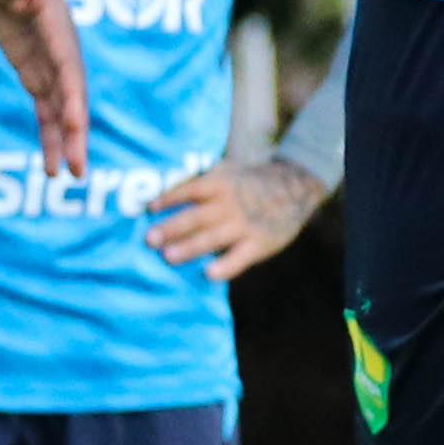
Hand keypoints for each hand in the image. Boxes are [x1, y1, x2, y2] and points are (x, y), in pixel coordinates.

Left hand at [0, 0, 88, 176]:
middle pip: (72, 98)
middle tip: (78, 171)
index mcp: (56, 29)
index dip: (72, 97)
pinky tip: (49, 165)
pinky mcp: (37, 73)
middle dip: (76, 134)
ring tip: (64, 177)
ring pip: (61, 111)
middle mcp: (61, 53)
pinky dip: (49, 135)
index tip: (74, 124)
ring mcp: (51, 65)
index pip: (67, 69)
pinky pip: (45, 110)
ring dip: (65, 142)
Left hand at [149, 156, 330, 280]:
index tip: (149, 208)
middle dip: (171, 228)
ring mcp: (244, 225)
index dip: (170, 198)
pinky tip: (208, 274)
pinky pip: (239, 258)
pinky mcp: (258, 243)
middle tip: (150, 239)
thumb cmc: (248, 182)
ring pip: (212, 238)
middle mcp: (229, 204)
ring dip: (189, 247)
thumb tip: (161, 189)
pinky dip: (224, 266)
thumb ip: (200, 180)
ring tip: (168, 257)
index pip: (190, 189)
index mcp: (219, 184)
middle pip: (196, 216)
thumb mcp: (227, 170)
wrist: (294, 187)